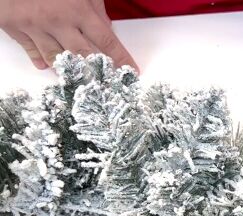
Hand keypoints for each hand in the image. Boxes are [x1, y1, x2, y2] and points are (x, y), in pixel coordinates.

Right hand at [0, 0, 136, 70]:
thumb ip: (95, 6)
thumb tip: (106, 25)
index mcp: (77, 10)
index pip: (106, 41)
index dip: (121, 58)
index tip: (131, 71)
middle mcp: (57, 21)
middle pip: (82, 56)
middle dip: (96, 72)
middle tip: (105, 82)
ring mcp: (34, 26)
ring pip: (55, 58)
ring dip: (68, 70)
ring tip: (78, 78)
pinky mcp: (13, 25)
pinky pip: (30, 49)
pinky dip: (39, 59)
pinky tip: (47, 65)